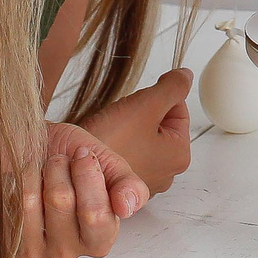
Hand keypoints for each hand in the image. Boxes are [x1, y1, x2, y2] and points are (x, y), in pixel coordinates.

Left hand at [14, 122, 145, 257]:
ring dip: (33, 171)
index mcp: (99, 240)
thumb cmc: (71, 160)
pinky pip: (5, 202)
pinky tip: (19, 183)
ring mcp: (33, 253)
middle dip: (58, 168)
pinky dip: (11, 181)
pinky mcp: (5, 243)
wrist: (33, 153)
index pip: (95, 214)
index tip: (83, 156)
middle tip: (58, 162)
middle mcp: (67, 254)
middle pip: (61, 202)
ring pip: (30, 200)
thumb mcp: (109, 165)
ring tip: (38, 170)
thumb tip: (126, 207)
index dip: (87, 174)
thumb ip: (128, 185)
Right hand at [80, 68, 193, 199]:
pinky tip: (105, 143)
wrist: (72, 167)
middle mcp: (166, 172)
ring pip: (141, 136)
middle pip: (160, 123)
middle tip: (122, 119)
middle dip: (141, 113)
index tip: (137, 103)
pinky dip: (116, 142)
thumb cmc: (110, 142)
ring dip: (127, 126)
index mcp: (179, 156)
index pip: (179, 109)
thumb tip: (186, 76)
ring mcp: (145, 179)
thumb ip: (172, 87)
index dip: (156, 97)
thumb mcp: (146, 105)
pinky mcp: (124, 180)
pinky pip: (126, 150)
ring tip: (111, 131)